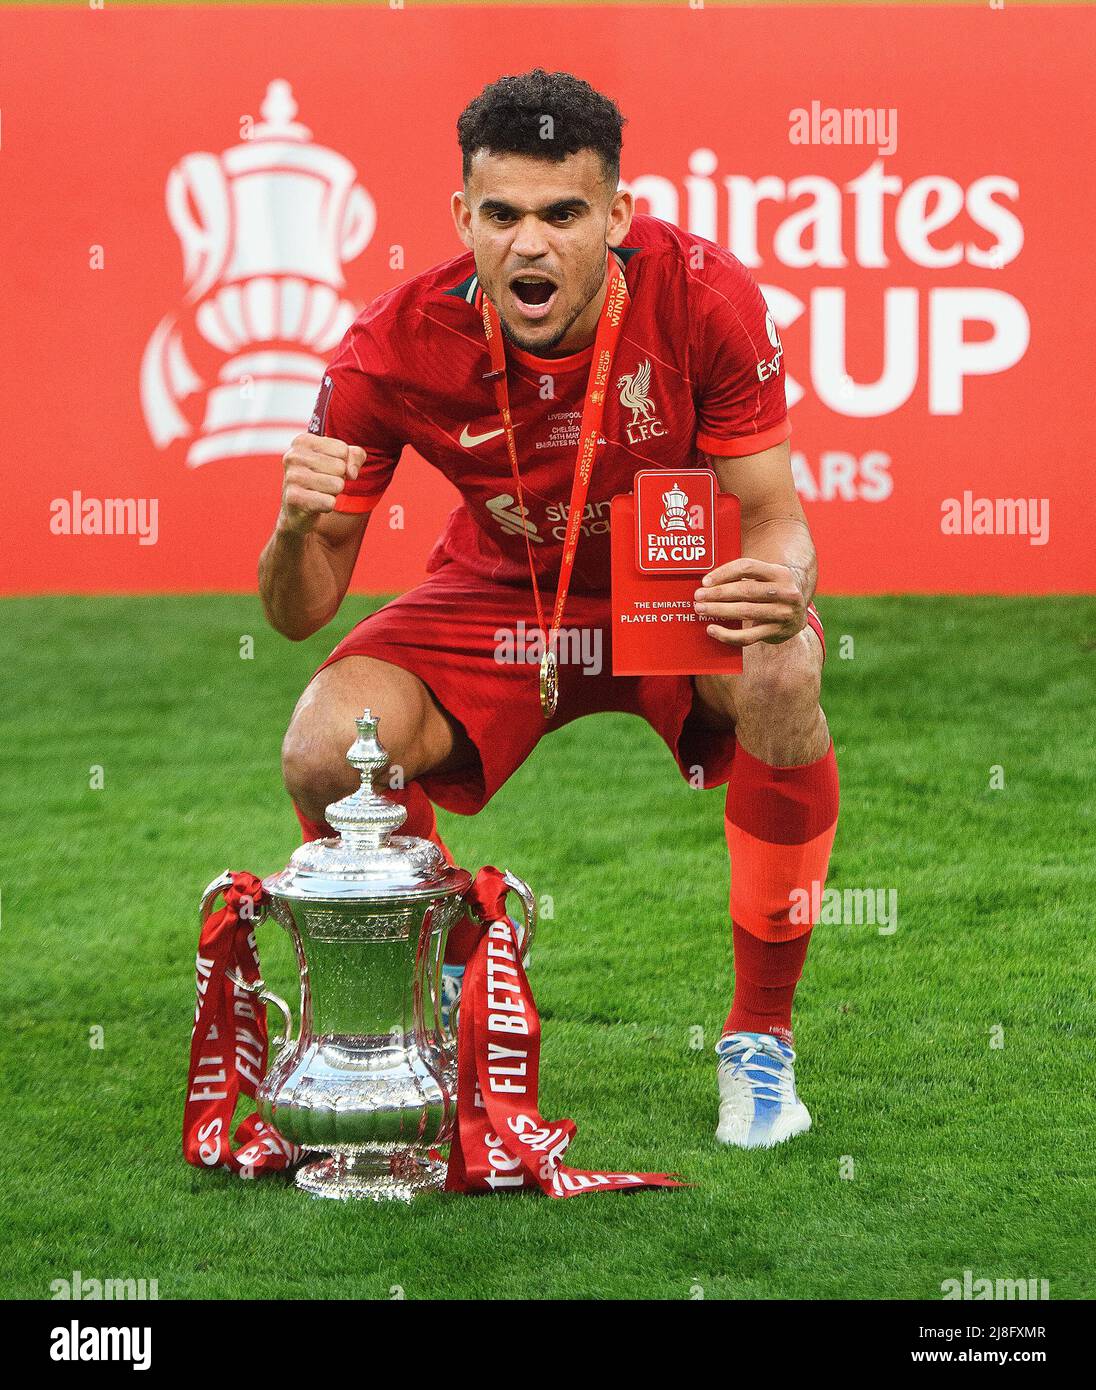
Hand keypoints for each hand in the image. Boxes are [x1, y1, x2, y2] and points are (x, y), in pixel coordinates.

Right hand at [278, 434, 364, 534]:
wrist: (298, 508)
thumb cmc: (321, 478)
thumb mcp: (341, 460)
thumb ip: (355, 456)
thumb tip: (352, 473)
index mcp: (303, 441)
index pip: (343, 449)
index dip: (343, 462)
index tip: (328, 467)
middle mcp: (294, 455)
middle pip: (340, 467)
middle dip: (338, 478)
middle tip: (323, 482)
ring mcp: (292, 476)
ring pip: (337, 485)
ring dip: (333, 492)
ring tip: (319, 492)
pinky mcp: (293, 497)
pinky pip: (329, 502)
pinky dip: (328, 505)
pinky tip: (315, 504)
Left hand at [693, 557, 807, 646]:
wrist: (798, 614)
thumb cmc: (772, 592)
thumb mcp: (767, 578)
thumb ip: (744, 577)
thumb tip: (708, 583)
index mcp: (780, 573)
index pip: (747, 567)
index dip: (724, 573)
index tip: (705, 581)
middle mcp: (785, 592)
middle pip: (746, 590)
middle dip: (718, 593)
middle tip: (698, 596)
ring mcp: (783, 614)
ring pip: (745, 612)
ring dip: (719, 611)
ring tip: (702, 609)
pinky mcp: (777, 632)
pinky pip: (747, 636)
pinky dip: (727, 634)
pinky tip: (712, 629)